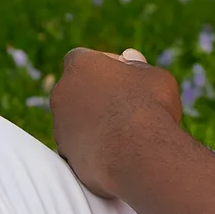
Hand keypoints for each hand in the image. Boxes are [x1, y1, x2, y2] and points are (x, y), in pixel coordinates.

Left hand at [50, 46, 182, 197]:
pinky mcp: (65, 155)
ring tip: (124, 133)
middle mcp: (62, 93)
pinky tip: (115, 152)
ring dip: (94, 122)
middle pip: (77, 89)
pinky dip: (92, 147)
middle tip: (125, 104)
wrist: (138, 155)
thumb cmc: (150, 107)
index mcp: (80, 65)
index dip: (104, 65)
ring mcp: (60, 126)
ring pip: (75, 120)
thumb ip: (139, 66)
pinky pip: (79, 146)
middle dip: (96, 94)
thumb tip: (130, 58)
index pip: (83, 58)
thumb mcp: (155, 77)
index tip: (124, 77)